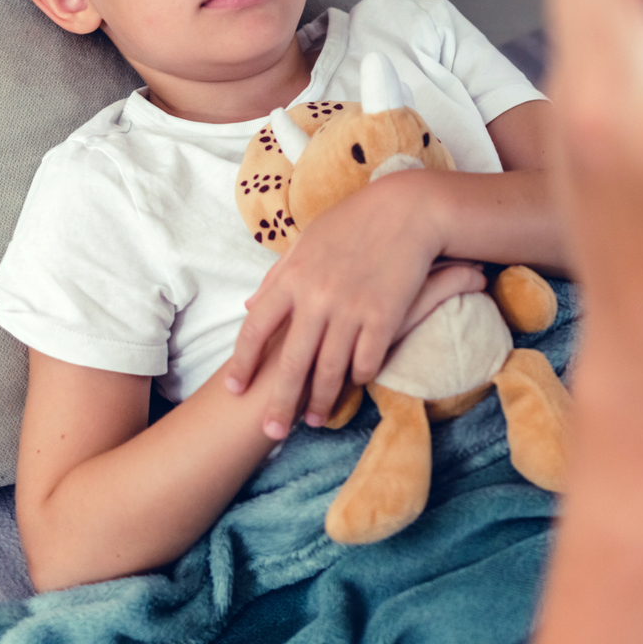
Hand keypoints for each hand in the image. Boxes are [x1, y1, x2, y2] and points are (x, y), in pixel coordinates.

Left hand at [212, 177, 480, 438]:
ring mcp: (351, 309)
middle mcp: (316, 297)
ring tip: (313, 420)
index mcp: (292, 278)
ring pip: (330, 370)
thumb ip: (276, 277)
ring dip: (321, 400)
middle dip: (278, 403)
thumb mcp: (307, 243)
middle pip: (291, 363)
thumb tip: (250, 307)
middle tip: (270, 434)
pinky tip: (356, 382)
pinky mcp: (384, 316)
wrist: (407, 209)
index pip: (256, 330)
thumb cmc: (354, 222)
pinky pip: (367, 360)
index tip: (234, 389)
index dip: (242, 363)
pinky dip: (361, 376)